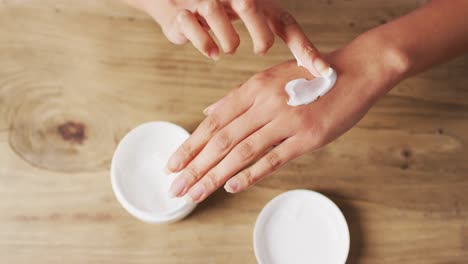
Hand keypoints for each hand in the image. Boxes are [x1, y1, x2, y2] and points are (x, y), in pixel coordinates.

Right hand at [123, 0, 328, 75]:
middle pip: (248, 5)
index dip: (304, 48)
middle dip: (258, 33)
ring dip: (227, 39)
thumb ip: (283, 37)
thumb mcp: (260, 18)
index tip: (321, 72)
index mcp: (259, 1)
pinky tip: (212, 53)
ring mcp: (206, 1)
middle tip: (259, 49)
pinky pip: (190, 25)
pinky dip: (203, 41)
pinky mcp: (182, 14)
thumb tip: (316, 70)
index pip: (286, 22)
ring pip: (216, 12)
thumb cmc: (231, 12)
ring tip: (229, 50)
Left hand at [166, 33, 407, 202]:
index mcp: (253, 89)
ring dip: (214, 176)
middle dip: (194, 166)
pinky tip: (231, 188)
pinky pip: (272, 159)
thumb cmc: (308, 77)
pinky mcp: (305, 138)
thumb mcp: (269, 79)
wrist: (352, 73)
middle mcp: (264, 104)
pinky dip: (250, 175)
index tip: (172, 165)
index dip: (190, 145)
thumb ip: (237, 97)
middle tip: (176, 187)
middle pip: (221, 140)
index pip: (213, 123)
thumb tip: (207, 112)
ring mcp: (285, 121)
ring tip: (195, 194)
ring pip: (241, 152)